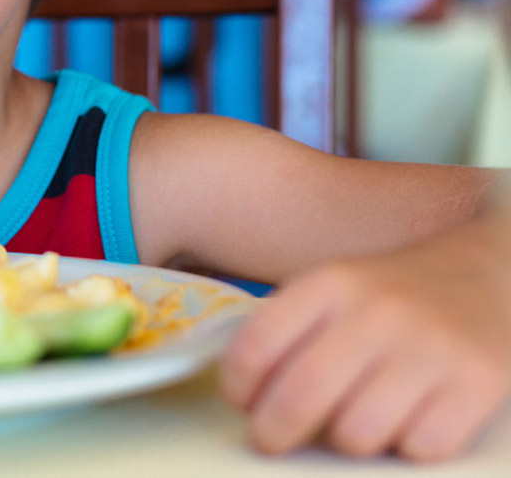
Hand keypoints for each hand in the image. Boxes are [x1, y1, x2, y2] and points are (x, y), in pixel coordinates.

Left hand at [220, 228, 510, 460]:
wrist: (486, 274)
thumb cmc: (392, 295)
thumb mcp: (333, 289)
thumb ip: (289, 331)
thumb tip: (249, 395)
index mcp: (330, 284)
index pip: (257, 344)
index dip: (238, 387)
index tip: (243, 403)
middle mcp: (378, 311)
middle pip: (301, 395)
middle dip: (273, 432)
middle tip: (271, 439)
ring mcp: (430, 348)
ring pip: (357, 433)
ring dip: (346, 441)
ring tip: (352, 423)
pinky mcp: (478, 383)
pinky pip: (420, 449)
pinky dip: (406, 447)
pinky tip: (407, 421)